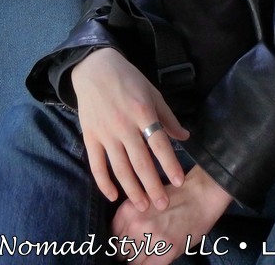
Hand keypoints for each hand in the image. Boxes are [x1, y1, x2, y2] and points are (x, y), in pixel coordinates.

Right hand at [70, 48, 189, 211]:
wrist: (95, 69)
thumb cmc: (128, 80)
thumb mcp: (153, 93)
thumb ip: (168, 117)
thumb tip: (185, 137)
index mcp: (142, 112)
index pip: (159, 143)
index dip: (169, 163)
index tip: (179, 181)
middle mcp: (124, 125)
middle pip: (140, 161)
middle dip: (153, 186)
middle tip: (163, 204)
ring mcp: (105, 133)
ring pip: (120, 168)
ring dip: (132, 189)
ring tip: (143, 205)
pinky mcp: (90, 137)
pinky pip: (96, 164)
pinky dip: (104, 182)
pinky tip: (113, 195)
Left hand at [110, 167, 231, 264]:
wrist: (200, 195)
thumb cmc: (173, 197)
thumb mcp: (144, 201)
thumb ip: (128, 218)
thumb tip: (118, 239)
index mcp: (127, 211)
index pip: (110, 238)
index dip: (116, 244)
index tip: (123, 246)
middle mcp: (136, 226)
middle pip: (119, 252)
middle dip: (126, 253)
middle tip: (136, 250)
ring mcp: (151, 240)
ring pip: (132, 262)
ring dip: (137, 260)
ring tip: (147, 252)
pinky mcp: (166, 252)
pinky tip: (154, 259)